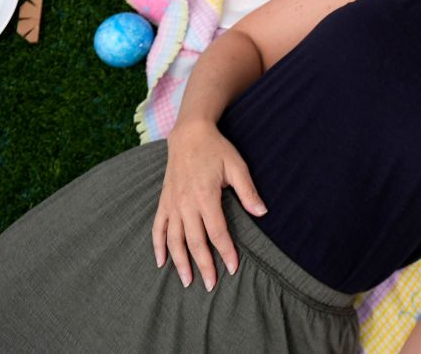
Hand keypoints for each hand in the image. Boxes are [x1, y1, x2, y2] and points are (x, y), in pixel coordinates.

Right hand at [151, 121, 266, 289]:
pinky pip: (157, 229)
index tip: (233, 268)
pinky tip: (161, 262)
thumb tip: (262, 212)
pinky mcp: (163, 203)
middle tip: (211, 285)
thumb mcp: (237, 166)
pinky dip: (158, 247)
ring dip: (180, 262)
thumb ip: (248, 191)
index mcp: (205, 196)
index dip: (226, 251)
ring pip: (174, 240)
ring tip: (187, 281)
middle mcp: (185, 204)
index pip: (217, 232)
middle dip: (204, 265)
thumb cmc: (216, 150)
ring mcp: (172, 205)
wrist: (189, 135)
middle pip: (194, 242)